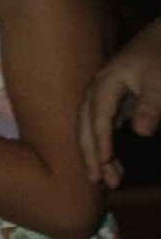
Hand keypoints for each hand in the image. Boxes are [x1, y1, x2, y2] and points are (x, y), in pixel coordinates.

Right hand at [81, 17, 160, 185]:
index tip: (105, 162)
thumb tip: (140, 132)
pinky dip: (106, 146)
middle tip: (96, 180)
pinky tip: (116, 164)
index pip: (98, 116)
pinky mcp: (115, 102)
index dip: (100, 140)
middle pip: (86, 124)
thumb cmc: (160, 58)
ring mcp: (105, 96)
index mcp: (106, 82)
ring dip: (97, 153)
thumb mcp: (159, 82)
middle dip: (89, 152)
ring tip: (109, 180)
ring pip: (92, 128)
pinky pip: (103, 127)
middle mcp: (99, 89)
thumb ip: (150, 106)